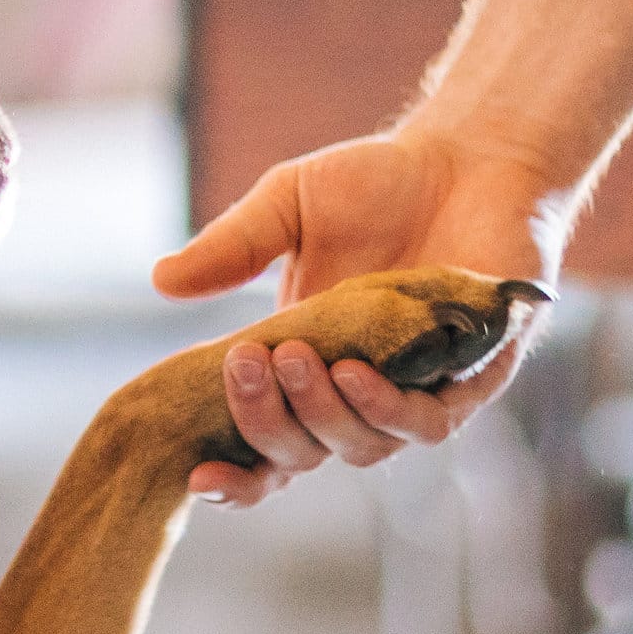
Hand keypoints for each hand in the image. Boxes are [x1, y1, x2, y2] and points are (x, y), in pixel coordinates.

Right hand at [152, 127, 561, 507]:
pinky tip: (355, 374)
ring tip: (296, 360)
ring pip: (360, 447)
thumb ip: (233, 247)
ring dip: (319, 413)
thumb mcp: (289, 207)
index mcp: (305, 366)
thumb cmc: (379, 182)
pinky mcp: (470, 380)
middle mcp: (356, 394)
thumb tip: (162, 281)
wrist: (467, 155)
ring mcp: (413, 391)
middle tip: (247, 364)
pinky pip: (427, 423)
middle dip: (265, 422)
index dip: (236, 478)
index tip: (195, 475)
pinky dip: (385, 408)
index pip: (266, 448)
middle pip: (301, 455)